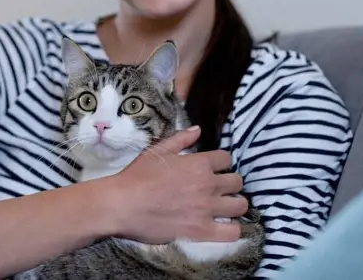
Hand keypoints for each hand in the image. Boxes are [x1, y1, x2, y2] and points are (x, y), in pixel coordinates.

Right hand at [105, 126, 247, 243]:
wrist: (122, 204)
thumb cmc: (137, 176)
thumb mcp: (157, 151)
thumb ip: (180, 139)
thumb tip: (198, 130)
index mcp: (199, 163)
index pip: (226, 158)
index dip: (220, 163)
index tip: (213, 169)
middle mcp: (208, 185)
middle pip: (237, 182)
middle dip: (230, 183)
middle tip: (219, 189)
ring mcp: (207, 209)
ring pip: (240, 206)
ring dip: (234, 205)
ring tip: (224, 208)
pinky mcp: (202, 231)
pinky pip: (232, 232)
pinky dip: (232, 229)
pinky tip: (222, 226)